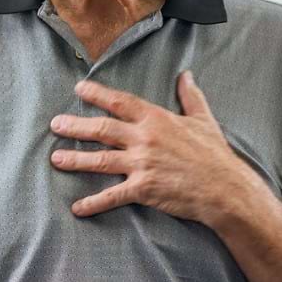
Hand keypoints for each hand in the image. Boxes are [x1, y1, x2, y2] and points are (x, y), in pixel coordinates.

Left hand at [49, 72, 253, 225]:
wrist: (226, 189)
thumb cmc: (215, 154)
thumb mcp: (203, 119)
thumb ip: (190, 96)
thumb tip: (186, 74)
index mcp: (156, 119)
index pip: (120, 102)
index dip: (97, 94)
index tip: (78, 89)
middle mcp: (144, 139)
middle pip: (101, 129)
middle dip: (75, 127)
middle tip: (54, 125)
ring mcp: (141, 164)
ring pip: (100, 160)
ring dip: (76, 159)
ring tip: (55, 159)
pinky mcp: (143, 189)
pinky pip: (113, 196)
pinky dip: (93, 202)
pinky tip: (77, 207)